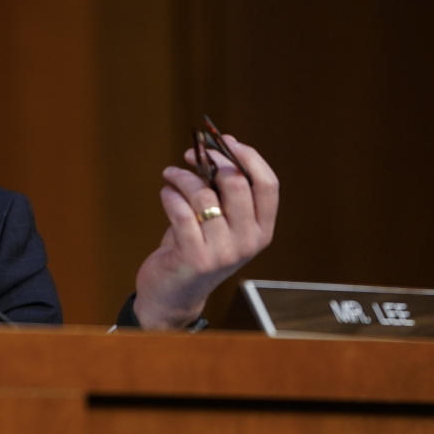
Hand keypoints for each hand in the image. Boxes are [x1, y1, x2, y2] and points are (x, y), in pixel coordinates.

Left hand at [132, 134, 278, 329]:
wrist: (173, 294)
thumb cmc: (195, 247)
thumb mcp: (220, 221)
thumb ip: (225, 190)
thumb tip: (221, 144)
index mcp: (262, 230)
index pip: (268, 184)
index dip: (248, 156)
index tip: (226, 140)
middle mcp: (249, 242)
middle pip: (237, 183)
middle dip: (212, 159)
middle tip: (192, 154)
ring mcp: (224, 252)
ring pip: (204, 194)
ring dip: (182, 177)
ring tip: (171, 175)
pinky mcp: (195, 256)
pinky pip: (181, 211)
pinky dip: (170, 194)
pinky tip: (165, 192)